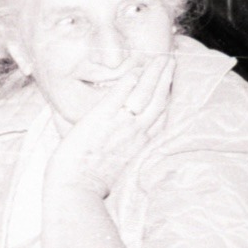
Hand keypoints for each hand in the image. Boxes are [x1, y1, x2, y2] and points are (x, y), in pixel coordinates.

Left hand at [46, 52, 173, 198]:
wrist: (76, 190)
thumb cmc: (91, 185)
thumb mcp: (118, 170)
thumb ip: (125, 154)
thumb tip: (123, 150)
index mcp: (141, 146)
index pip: (161, 117)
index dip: (167, 97)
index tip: (171, 84)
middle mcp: (136, 133)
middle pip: (159, 100)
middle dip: (167, 78)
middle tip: (172, 61)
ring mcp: (121, 123)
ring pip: (146, 92)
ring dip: (155, 72)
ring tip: (162, 57)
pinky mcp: (102, 117)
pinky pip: (121, 92)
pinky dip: (130, 79)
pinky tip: (136, 67)